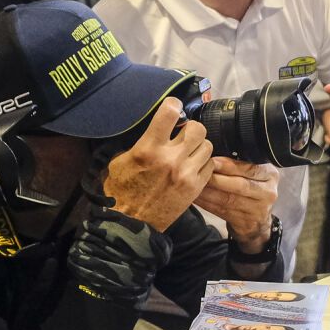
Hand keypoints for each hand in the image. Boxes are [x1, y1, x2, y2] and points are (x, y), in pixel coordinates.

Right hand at [103, 98, 212, 229]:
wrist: (130, 224)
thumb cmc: (120, 191)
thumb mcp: (119, 161)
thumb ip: (139, 142)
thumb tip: (154, 127)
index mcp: (148, 149)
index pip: (169, 113)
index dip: (173, 105)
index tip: (173, 107)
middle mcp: (170, 158)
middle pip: (197, 128)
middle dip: (190, 128)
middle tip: (182, 134)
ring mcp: (186, 174)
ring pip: (207, 145)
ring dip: (198, 146)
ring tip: (188, 151)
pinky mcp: (195, 188)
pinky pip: (210, 165)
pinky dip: (203, 163)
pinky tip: (192, 166)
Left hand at [194, 158, 280, 251]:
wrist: (258, 222)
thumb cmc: (252, 190)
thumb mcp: (255, 174)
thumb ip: (241, 164)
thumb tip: (213, 152)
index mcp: (270, 175)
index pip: (249, 168)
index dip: (229, 165)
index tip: (212, 160)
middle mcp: (268, 193)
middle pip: (240, 185)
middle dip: (217, 179)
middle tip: (200, 172)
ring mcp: (258, 210)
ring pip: (229, 200)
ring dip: (209, 192)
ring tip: (194, 184)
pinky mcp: (245, 223)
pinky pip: (222, 211)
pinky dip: (207, 204)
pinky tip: (197, 197)